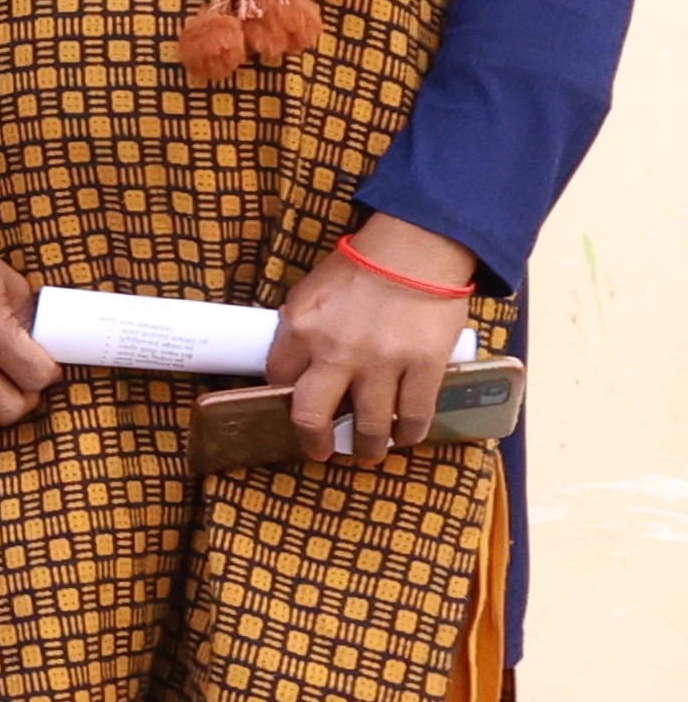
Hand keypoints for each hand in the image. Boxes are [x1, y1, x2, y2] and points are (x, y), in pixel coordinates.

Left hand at [273, 217, 475, 459]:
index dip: (283, 398)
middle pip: (312, 414)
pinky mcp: (423, 366)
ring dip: (368, 445)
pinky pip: (414, 414)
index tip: (293, 408)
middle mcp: (336, 352)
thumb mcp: (311, 292)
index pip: (278, 379)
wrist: (415, 249)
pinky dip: (409, 432)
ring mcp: (381, 363)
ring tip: (369, 451)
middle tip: (321, 451)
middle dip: (315, 441)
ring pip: (368, 424)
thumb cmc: (360, 266)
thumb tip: (295, 361)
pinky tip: (406, 436)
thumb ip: (301, 328)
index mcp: (301, 329)